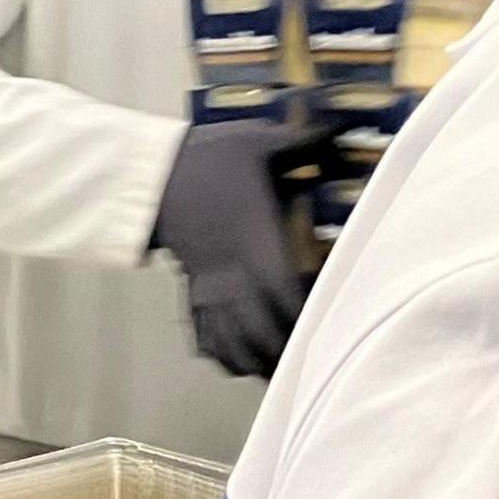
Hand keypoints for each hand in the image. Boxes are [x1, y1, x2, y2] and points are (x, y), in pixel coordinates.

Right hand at [155, 117, 312, 379]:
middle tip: (308, 366)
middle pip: (262, 333)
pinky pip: (204, 335)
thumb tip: (346, 124)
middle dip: (283, 354)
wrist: (152, 175)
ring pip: (233, 343)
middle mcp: (235, 277)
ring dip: (254, 362)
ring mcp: (210, 288)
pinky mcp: (192, 290)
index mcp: (258, 247)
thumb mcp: (259, 142)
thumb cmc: (210, 161)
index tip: (328, 331)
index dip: (307, 322)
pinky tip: (234, 363)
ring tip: (276, 374)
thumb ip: (304, 141)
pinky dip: (220, 354)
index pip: (289, 299)